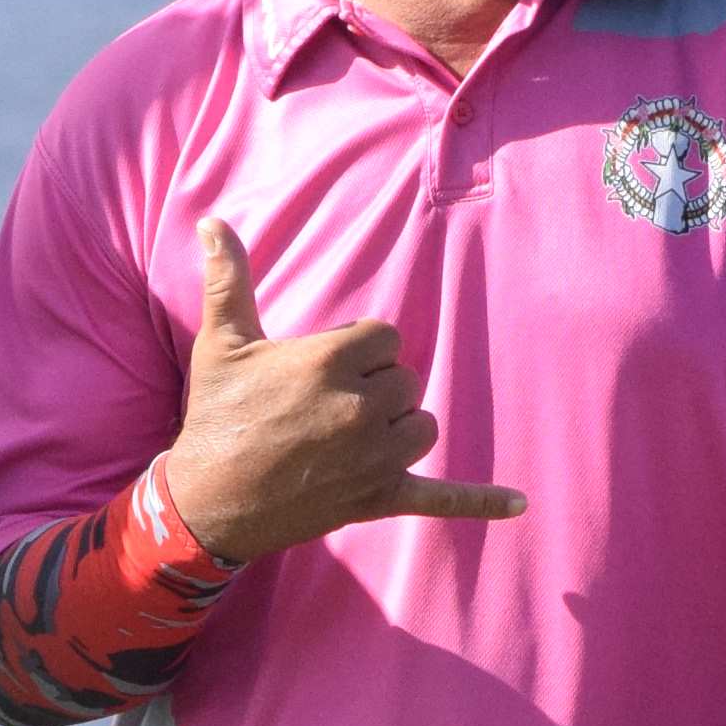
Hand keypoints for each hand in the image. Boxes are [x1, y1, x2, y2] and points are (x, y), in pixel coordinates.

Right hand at [161, 217, 524, 561]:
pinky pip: (441, 497)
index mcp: (330, 362)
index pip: (385, 337)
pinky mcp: (378, 499)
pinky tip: (518, 503)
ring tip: (354, 437)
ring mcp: (373, 458)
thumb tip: (211, 223)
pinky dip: (479, 501)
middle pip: (405, 380)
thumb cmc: (215, 417)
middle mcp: (360, 408)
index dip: (357, 351)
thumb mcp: (221, 343)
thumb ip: (229, 279)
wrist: (206, 503)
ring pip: (422, 425)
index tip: (320, 369)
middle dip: (374, 389)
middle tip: (323, 408)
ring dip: (399, 426)